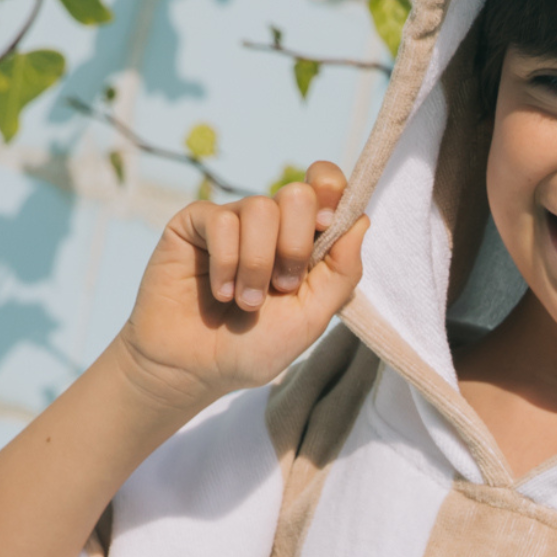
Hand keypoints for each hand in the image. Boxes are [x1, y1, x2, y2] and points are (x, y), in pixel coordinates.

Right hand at [116, 159, 368, 408]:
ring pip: (260, 209)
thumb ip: (341, 272)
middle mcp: (270, 225)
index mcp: (303, 241)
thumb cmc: (254, 347)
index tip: (328, 224)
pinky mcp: (195, 224)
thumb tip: (361, 219)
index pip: (326, 186)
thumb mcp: (311, 318)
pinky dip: (226, 263)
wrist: (196, 369)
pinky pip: (222, 221)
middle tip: (282, 286)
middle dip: (295, 246)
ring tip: (246, 302)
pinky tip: (220, 291)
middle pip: (298, 195)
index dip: (332, 192)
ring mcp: (232, 221)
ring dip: (257, 266)